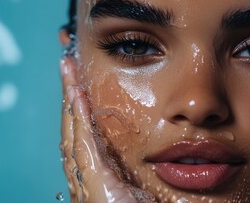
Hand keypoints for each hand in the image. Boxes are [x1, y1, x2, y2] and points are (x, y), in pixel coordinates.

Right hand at [59, 57, 154, 202]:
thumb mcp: (154, 184)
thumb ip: (160, 164)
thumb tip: (181, 147)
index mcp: (104, 173)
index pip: (88, 133)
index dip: (83, 106)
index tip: (82, 80)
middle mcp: (91, 175)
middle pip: (75, 128)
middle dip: (70, 96)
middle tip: (68, 65)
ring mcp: (88, 180)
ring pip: (74, 132)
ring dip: (70, 100)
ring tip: (68, 70)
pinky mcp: (92, 186)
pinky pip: (83, 146)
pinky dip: (78, 120)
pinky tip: (77, 95)